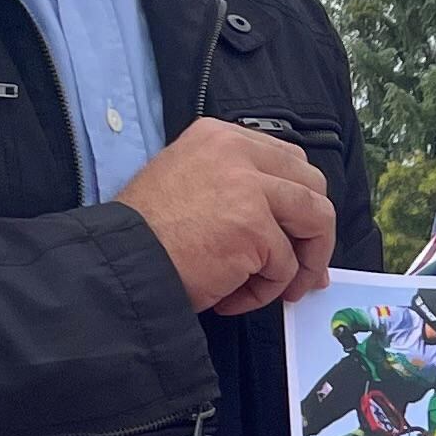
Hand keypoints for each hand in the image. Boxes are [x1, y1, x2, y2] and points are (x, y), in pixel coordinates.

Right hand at [118, 119, 339, 315]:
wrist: (119, 262)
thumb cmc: (147, 236)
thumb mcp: (189, 183)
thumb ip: (237, 187)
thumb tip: (290, 226)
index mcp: (220, 136)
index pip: (289, 161)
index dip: (301, 202)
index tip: (297, 235)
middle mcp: (237, 151)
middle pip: (313, 186)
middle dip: (316, 232)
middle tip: (301, 270)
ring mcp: (249, 187)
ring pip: (316, 220)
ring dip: (304, 264)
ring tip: (278, 290)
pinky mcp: (254, 227)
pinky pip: (285, 266)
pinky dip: (264, 292)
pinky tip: (230, 299)